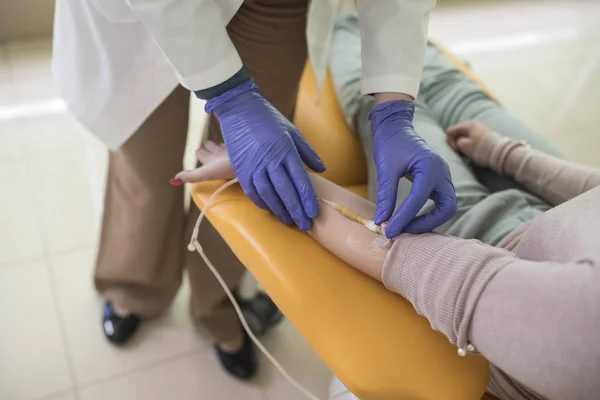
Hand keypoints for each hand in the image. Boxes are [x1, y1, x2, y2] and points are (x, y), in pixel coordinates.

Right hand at [205, 80, 325, 230]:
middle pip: (286, 191)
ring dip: (279, 210)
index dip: (307, 199)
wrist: (238, 109)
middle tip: (305, 225)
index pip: (300, 180)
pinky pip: (252, 191)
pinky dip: (261, 202)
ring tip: (289, 221)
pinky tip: (270, 209)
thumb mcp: (291, 131)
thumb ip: (307, 152)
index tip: (313, 213)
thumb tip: (321, 169)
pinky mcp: (241, 168)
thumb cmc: (268, 119)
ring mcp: (254, 166)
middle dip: (296, 210)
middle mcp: (270, 160)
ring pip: (269, 194)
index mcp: (286, 151)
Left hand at [370, 100, 456, 237]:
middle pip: (446, 209)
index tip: (388, 230)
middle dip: (425, 224)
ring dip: (428, 222)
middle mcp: (442, 173)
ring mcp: (443, 178)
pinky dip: (427, 215)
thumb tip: (381, 222)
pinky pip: (439, 204)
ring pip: (446, 209)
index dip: (403, 218)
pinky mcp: (438, 182)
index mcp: (430, 166)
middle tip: (401, 231)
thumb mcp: (386, 169)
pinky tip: (409, 220)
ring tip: (404, 227)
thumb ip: (386, 196)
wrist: (396, 128)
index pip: (419, 199)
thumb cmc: (390, 143)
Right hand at [446, 121, 502, 166]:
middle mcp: (473, 124)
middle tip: (460, 152)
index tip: (456, 150)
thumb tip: (458, 141)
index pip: (450, 131)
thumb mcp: (463, 146)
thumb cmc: (480, 149)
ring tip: (467, 152)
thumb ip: (456, 142)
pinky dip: (470, 144)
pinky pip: (472, 138)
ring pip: (465, 136)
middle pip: (457, 133)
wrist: (499, 152)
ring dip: (463, 144)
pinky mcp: (484, 134)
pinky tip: (473, 151)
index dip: (450, 141)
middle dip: (456, 142)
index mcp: (467, 125)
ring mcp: (480, 128)